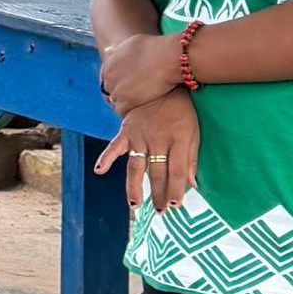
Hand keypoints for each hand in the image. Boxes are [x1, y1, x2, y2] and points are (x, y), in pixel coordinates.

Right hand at [97, 90, 199, 214]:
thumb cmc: (181, 111)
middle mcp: (157, 140)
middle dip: (159, 194)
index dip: (176, 189)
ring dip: (135, 187)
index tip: (175, 205)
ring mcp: (140, 136)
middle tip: (161, 212)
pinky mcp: (126, 130)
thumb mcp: (193, 132)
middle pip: (157, 172)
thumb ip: (191, 158)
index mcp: (178, 140)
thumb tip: (193, 185)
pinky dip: (105, 157)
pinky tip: (99, 171)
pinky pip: (114, 146)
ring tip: (135, 205)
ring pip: (136, 166)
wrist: (162, 82)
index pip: (176, 170)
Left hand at [98, 30, 181, 115]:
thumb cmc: (156, 48)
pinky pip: (121, 111)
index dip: (119, 82)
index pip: (107, 77)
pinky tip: (141, 109)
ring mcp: (116, 88)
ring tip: (141, 103)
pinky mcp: (125, 100)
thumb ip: (118, 50)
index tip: (130, 86)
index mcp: (109, 61)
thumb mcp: (133, 43)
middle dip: (121, 93)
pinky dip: (129, 111)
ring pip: (115, 101)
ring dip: (126, 103)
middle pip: (110, 89)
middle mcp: (109, 75)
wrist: (168, 57)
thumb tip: (107, 51)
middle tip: (137, 96)